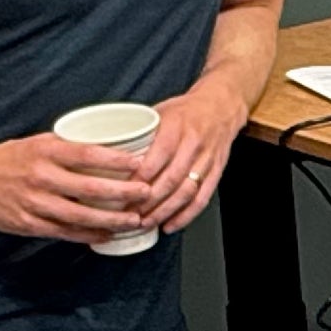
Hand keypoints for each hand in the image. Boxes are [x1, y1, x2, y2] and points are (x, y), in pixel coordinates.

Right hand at [0, 129, 159, 243]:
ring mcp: (33, 203)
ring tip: (134, 220)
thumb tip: (110, 149)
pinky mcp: (27, 224)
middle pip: (89, 188)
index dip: (116, 161)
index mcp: (44, 151)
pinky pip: (64, 232)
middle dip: (122, 193)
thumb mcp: (38, 142)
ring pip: (80, 215)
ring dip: (111, 220)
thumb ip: (68, 148)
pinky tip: (107, 235)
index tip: (140, 164)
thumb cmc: (11, 158)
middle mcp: (40, 176)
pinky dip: (88, 235)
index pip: (87, 154)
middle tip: (147, 194)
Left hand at [137, 74, 249, 232]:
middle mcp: (193, 143)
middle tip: (130, 214)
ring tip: (146, 223)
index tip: (122, 193)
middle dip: (149, 202)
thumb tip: (110, 153)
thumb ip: (141, 134)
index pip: (157, 158)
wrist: (221, 105)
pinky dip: (186, 215)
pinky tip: (171, 224)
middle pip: (171, 180)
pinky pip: (202, 198)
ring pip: (186, 192)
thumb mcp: (160, 112)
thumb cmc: (185, 110)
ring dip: (165, 211)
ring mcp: (207, 159)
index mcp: (176, 126)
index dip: (140, 179)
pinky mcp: (216, 171)